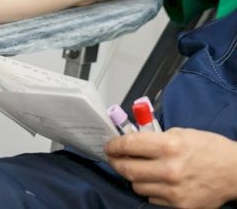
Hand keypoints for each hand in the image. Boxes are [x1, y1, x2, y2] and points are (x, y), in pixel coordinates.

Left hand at [105, 128, 236, 207]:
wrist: (235, 172)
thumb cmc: (209, 149)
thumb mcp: (181, 133)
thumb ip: (155, 138)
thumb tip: (131, 142)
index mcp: (169, 146)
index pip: (128, 145)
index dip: (113, 145)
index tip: (109, 146)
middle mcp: (170, 169)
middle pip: (126, 169)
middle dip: (116, 162)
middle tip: (114, 158)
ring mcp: (174, 191)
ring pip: (136, 186)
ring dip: (134, 177)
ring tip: (141, 169)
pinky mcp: (179, 206)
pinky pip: (151, 198)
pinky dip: (150, 190)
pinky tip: (157, 182)